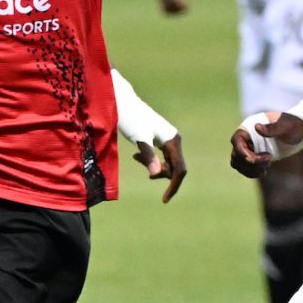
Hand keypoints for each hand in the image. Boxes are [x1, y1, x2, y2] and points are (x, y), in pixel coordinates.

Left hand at [111, 68, 186, 202]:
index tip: (164, 200)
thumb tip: (156, 175)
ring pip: (168, 163)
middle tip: (142, 168)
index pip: (179, 169)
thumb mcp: (139, 139)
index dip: (173, 186)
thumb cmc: (130, 119)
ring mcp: (169, 139)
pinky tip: (137, 155)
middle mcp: (174, 139)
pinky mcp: (161, 139)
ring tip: (136, 156)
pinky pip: (162, 157)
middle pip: (175, 168)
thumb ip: (149, 156)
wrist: (122, 103)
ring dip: (154, 166)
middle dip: (160, 174)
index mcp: (173, 140)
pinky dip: (151, 161)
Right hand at [230, 111, 302, 177]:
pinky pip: (246, 169)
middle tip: (269, 159)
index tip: (252, 160)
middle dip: (250, 162)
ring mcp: (249, 149)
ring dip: (250, 169)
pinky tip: (265, 171)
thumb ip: (272, 128)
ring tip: (267, 167)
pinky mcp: (255, 157)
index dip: (241, 152)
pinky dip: (252, 172)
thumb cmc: (293, 124)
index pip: (237, 141)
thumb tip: (257, 127)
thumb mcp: (285, 125)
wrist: (300, 131)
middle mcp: (246, 138)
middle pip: (236, 155)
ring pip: (239, 164)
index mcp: (249, 127)